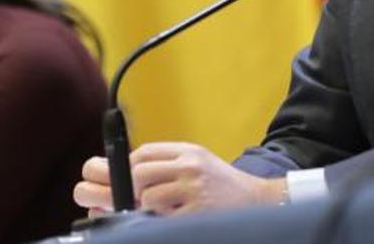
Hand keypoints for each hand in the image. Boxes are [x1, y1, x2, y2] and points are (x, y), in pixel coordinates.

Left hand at [74, 142, 283, 216]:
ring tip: (159, 212)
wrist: (259, 203)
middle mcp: (190, 165)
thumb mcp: (196, 165)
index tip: (114, 179)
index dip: (123, 168)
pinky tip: (171, 220)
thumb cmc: (221, 187)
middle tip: (118, 199)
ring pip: (148, 195)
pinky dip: (160, 220)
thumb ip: (165, 167)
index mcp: (187, 152)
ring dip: (146, 208)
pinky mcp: (198, 211)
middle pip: (139, 171)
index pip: (142, 154)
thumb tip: (120, 178)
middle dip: (124, 187)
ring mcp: (194, 188)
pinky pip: (163, 216)